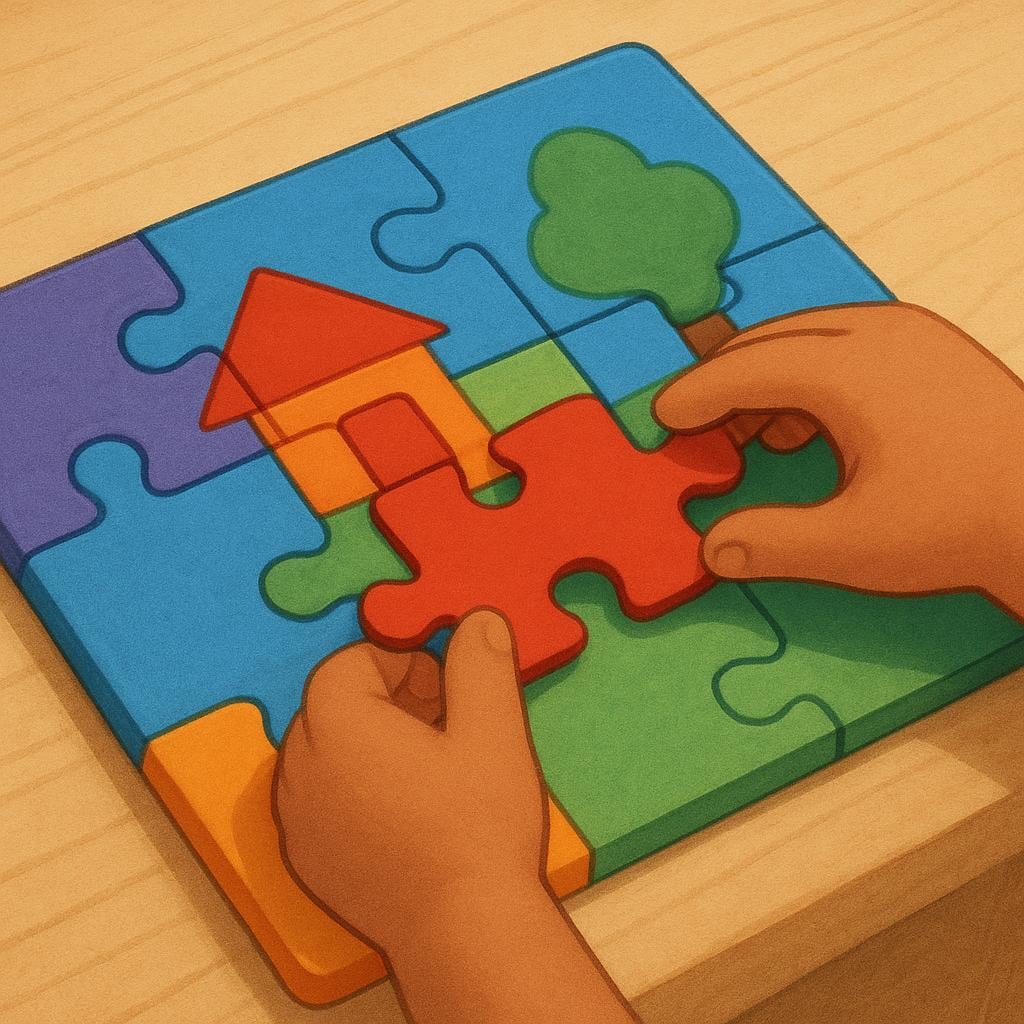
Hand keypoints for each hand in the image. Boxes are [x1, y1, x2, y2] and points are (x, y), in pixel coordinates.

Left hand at [273, 610, 545, 951]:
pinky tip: (403, 812)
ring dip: (369, 743)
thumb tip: (477, 620)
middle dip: (386, 701)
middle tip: (441, 728)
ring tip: (425, 770)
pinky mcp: (306, 856)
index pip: (352, 662)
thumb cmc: (478, 827)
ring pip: (326, 749)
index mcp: (337, 725)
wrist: (464, 929)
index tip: (445, 694)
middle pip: (334, 702)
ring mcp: (298, 817)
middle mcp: (301, 766)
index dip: (404, 667)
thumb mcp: (492, 731)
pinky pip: (320, 796)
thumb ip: (480, 665)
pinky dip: (353, 788)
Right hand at [655, 302, 1023, 616]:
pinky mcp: (931, 347)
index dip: (696, 393)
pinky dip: (807, 377)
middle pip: (772, 339)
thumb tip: (712, 550)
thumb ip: (773, 542)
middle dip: (725, 381)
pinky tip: (806, 428)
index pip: (748, 367)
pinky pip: (845, 343)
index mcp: (853, 368)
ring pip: (808, 335)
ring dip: (766, 378)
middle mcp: (879, 332)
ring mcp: (911, 333)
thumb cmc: (962, 523)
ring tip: (748, 433)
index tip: (661, 416)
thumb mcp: (856, 545)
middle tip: (693, 426)